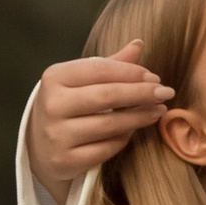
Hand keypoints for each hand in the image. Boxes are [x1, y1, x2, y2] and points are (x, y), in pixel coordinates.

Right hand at [31, 39, 171, 191]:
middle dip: (141, 93)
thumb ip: (109, 64)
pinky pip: (106, 149)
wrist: (39, 145)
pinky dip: (124, 138)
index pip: (100, 69)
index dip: (132, 72)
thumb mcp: (80, 80)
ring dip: (140, 117)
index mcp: (54, 77)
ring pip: (110, 125)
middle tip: (166, 92)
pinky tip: (135, 130)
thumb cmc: (67, 104)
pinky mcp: (65, 160)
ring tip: (158, 111)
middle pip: (107, 96)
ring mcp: (57, 135)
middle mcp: (52, 105)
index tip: (155, 77)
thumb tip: (138, 44)